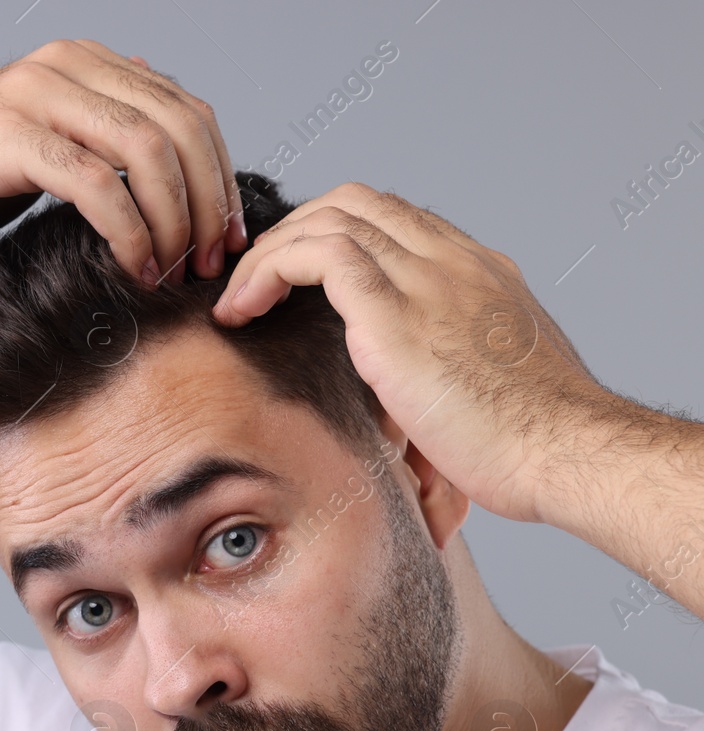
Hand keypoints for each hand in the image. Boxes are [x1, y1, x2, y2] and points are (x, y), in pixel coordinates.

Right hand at [0, 39, 246, 285]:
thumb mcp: (43, 154)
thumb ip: (99, 141)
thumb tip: (161, 146)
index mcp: (82, 62)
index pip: (186, 110)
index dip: (220, 176)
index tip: (226, 238)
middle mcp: (63, 65)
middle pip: (178, 127)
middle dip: (207, 201)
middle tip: (209, 262)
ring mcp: (34, 97)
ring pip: (145, 152)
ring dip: (174, 220)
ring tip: (174, 271)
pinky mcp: (7, 139)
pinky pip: (95, 185)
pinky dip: (128, 232)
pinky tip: (135, 269)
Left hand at [211, 182, 615, 524]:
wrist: (566, 453)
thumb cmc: (533, 446)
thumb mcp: (484, 393)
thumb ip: (442, 386)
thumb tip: (408, 433)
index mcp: (479, 274)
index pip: (396, 222)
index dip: (335, 237)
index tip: (296, 281)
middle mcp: (453, 262)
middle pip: (356, 203)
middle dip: (294, 232)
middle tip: (256, 283)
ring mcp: (426, 278)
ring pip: (329, 218)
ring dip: (269, 253)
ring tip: (238, 301)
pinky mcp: (394, 312)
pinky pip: (317, 254)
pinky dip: (268, 270)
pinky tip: (244, 310)